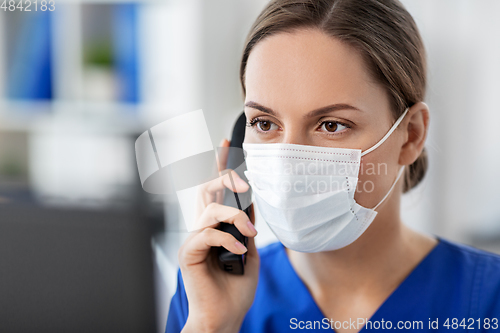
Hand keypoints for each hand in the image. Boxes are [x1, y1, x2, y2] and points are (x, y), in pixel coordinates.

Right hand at [179, 138, 258, 332]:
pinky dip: (228, 240)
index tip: (226, 144)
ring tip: (249, 234)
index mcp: (214, 227)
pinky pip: (208, 234)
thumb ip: (246, 227)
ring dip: (234, 216)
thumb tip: (251, 202)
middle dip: (224, 177)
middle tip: (243, 182)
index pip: (213, 190)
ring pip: (210, 209)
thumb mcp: (248, 250)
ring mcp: (193, 240)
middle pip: (206, 189)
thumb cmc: (235, 287)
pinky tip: (240, 251)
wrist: (225, 316)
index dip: (219, 165)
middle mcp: (201, 229)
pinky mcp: (189, 253)